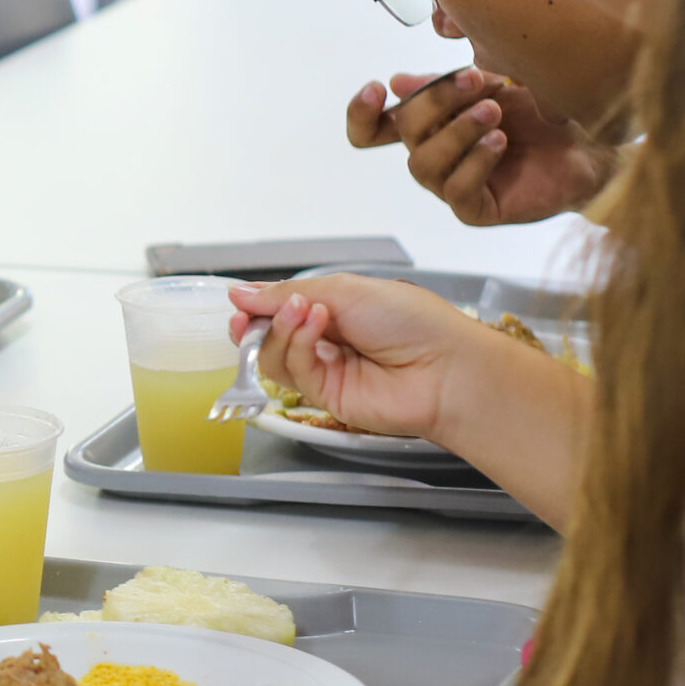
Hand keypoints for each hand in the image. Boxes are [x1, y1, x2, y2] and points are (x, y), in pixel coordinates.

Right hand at [226, 275, 502, 443]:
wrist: (445, 367)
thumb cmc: (410, 320)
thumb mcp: (344, 288)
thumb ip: (287, 293)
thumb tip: (239, 294)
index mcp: (334, 309)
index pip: (281, 309)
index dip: (257, 305)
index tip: (240, 300)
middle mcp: (326, 341)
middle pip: (269, 336)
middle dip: (256, 323)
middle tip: (247, 315)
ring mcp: (325, 370)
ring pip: (274, 355)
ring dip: (281, 328)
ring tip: (305, 311)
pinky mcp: (326, 396)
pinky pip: (293, 371)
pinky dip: (298, 345)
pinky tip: (318, 326)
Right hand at [345, 69, 613, 226]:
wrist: (589, 146)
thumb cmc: (538, 114)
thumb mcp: (490, 86)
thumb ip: (443, 85)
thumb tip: (398, 82)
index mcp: (427, 128)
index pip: (372, 131)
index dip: (362, 114)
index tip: (378, 89)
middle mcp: (432, 158)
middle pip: (404, 133)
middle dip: (436, 101)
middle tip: (475, 81)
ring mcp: (451, 186)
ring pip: (424, 163)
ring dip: (457, 132)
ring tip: (494, 113)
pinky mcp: (476, 210)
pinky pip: (457, 190)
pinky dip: (476, 161)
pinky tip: (500, 142)